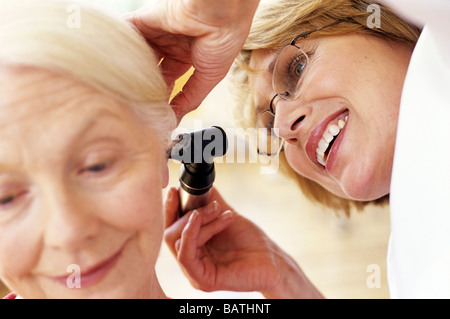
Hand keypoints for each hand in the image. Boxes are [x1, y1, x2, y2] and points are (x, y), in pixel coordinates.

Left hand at [126, 0, 258, 122]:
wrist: (221, 12)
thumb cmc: (224, 39)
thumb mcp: (209, 77)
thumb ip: (190, 98)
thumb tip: (175, 119)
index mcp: (189, 55)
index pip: (169, 78)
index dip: (162, 93)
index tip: (154, 110)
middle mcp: (172, 43)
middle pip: (151, 67)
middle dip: (144, 83)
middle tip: (136, 101)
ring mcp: (158, 31)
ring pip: (138, 53)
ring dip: (130, 68)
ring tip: (123, 87)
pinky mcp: (146, 19)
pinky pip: (126, 32)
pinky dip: (118, 45)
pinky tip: (112, 62)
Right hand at [164, 186, 323, 297]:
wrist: (272, 260)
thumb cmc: (252, 243)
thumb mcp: (227, 217)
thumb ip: (212, 204)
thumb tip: (202, 186)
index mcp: (193, 247)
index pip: (172, 228)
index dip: (170, 209)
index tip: (174, 190)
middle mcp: (191, 260)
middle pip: (171, 233)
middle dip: (190, 213)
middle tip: (213, 206)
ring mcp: (194, 272)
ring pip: (179, 240)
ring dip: (199, 221)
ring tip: (221, 213)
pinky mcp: (202, 279)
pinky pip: (185, 255)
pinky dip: (190, 234)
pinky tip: (198, 220)